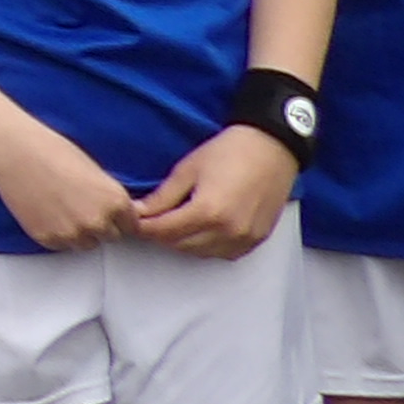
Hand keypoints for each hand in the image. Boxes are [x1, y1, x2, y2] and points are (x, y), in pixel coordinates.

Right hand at [0, 117, 137, 251]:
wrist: (15, 152)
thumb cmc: (52, 151)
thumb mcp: (94, 171)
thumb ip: (109, 197)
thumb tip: (116, 213)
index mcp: (116, 202)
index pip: (130, 225)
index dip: (117, 217)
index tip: (105, 210)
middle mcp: (98, 222)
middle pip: (109, 237)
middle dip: (99, 225)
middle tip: (79, 205)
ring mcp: (73, 233)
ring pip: (85, 243)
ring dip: (78, 232)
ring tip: (61, 207)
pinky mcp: (48, 238)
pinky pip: (61, 244)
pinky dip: (56, 232)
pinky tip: (46, 210)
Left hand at [131, 124, 297, 258]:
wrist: (271, 149)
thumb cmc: (230, 152)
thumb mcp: (188, 170)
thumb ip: (163, 197)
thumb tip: (140, 212)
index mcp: (208, 212)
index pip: (164, 232)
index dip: (143, 227)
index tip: (132, 220)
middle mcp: (228, 232)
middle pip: (180, 245)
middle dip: (161, 234)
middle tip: (151, 219)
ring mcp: (244, 239)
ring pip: (200, 253)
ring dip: (183, 241)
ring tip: (175, 221)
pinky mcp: (256, 240)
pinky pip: (223, 253)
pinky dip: (207, 246)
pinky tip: (200, 229)